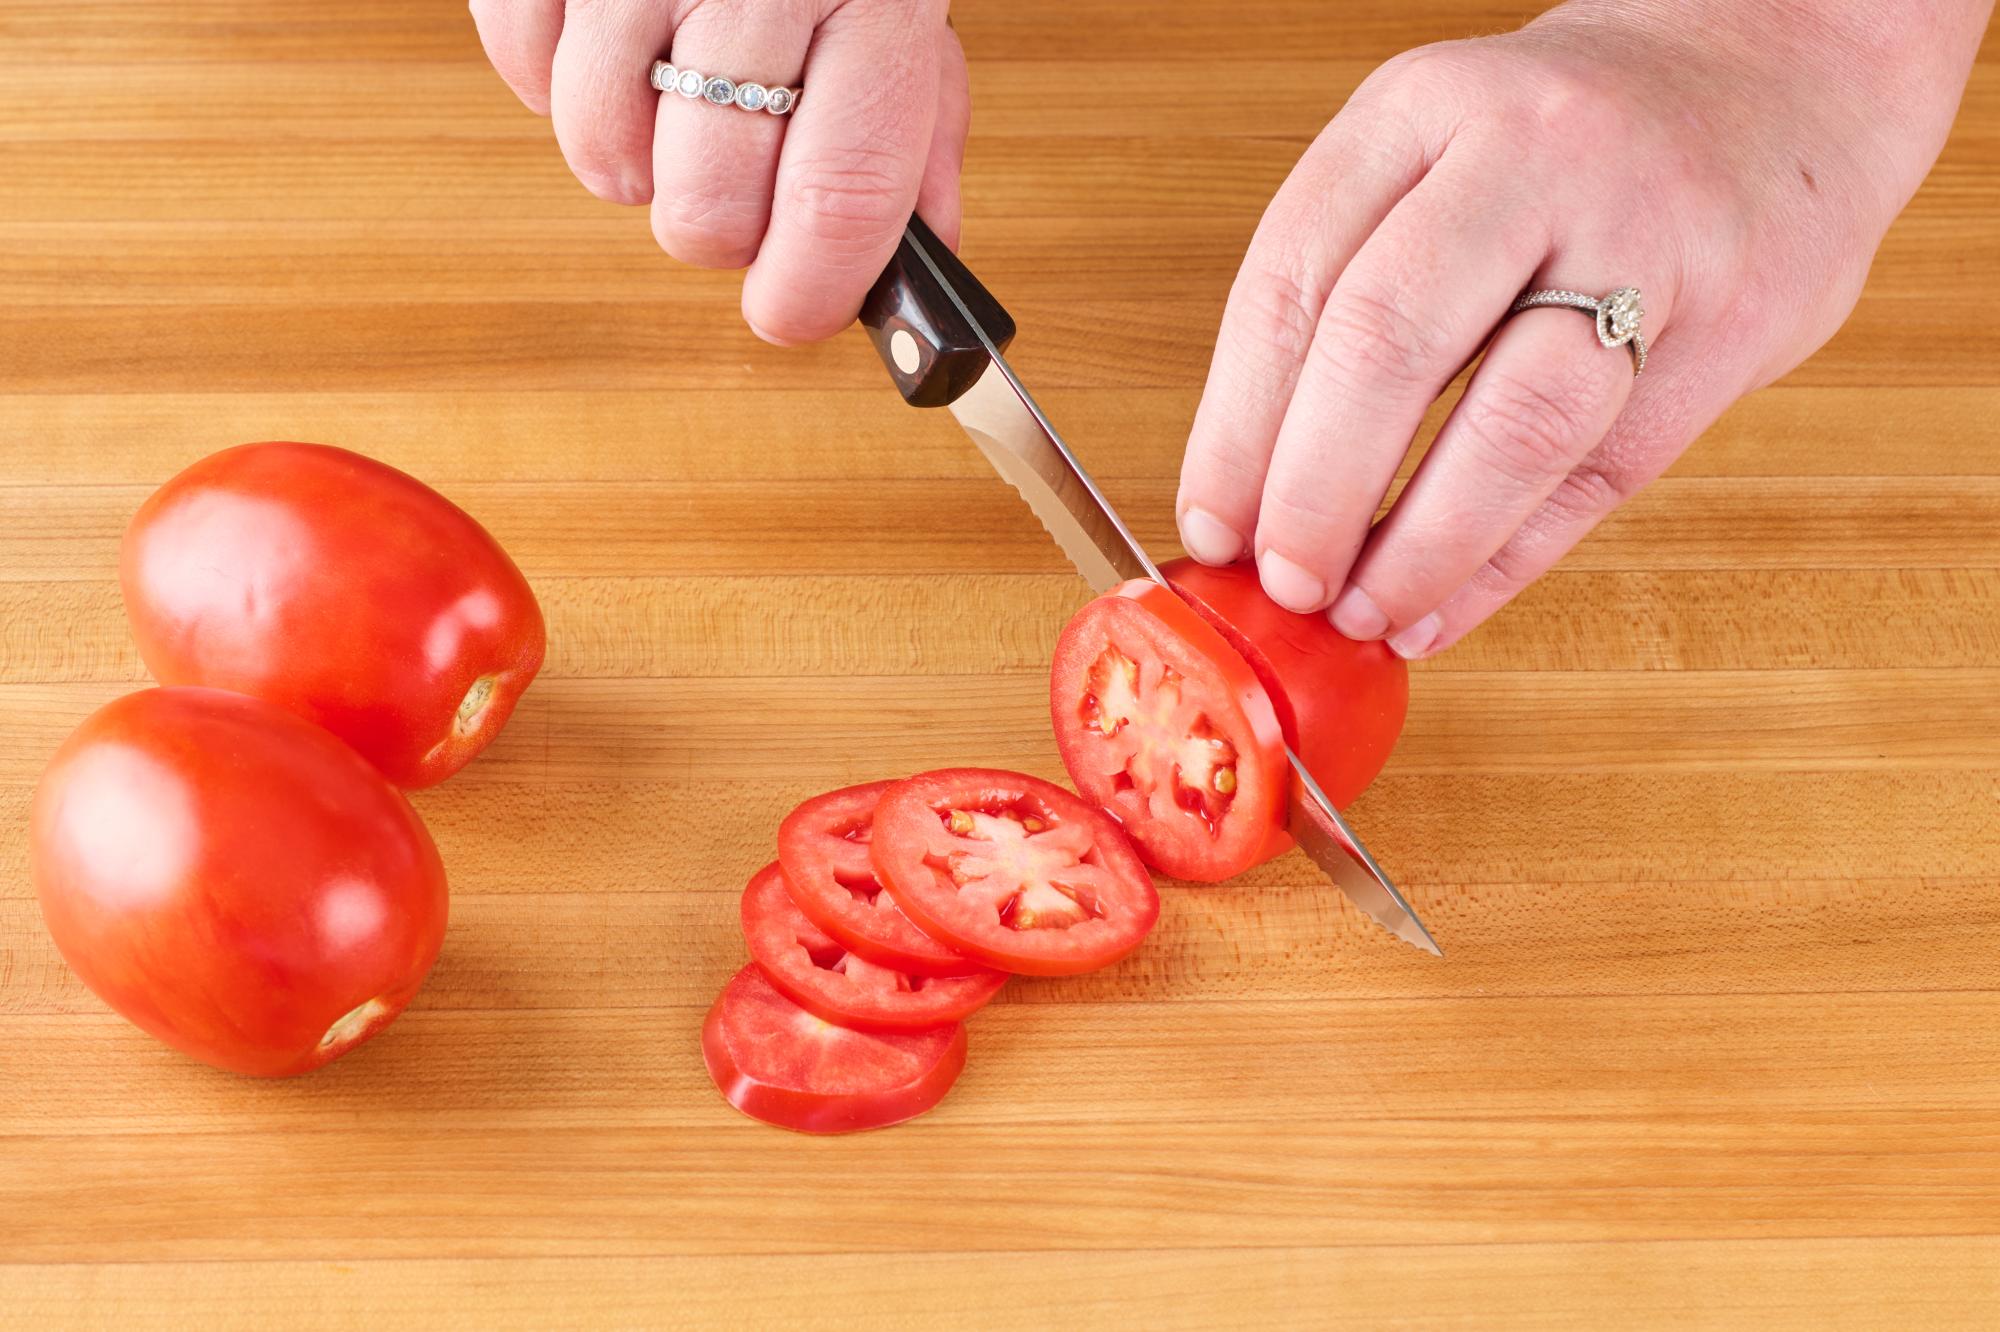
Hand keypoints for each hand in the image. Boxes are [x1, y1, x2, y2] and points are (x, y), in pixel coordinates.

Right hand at [470, 0, 966, 343]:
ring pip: (603, 156)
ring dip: (634, 163)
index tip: (788, 315)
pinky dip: (557, 88)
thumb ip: (918, 131)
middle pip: (706, 201)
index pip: (839, 192)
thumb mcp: (906, 0)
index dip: (808, 288)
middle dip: (718, 229)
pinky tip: (612, 43)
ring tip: (670, 100)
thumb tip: (921, 262)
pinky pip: (522, 73)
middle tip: (733, 190)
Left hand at [1176, 0, 1988, 656]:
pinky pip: (1599, 474)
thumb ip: (1346, 296)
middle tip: (1285, 583)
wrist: (1778, 72)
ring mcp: (1647, 235)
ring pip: (1513, 422)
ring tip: (1362, 614)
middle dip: (1316, 492)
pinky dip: (1506, 561)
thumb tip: (1249, 497)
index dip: (1237, 429)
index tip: (1210, 529)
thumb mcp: (1432, 158)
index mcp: (1423, 107)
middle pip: (1388, 344)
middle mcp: (1532, 156)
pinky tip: (1443, 609)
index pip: (1294, 281)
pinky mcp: (1733, 325)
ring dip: (1420, 547)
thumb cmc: (1568, 145)